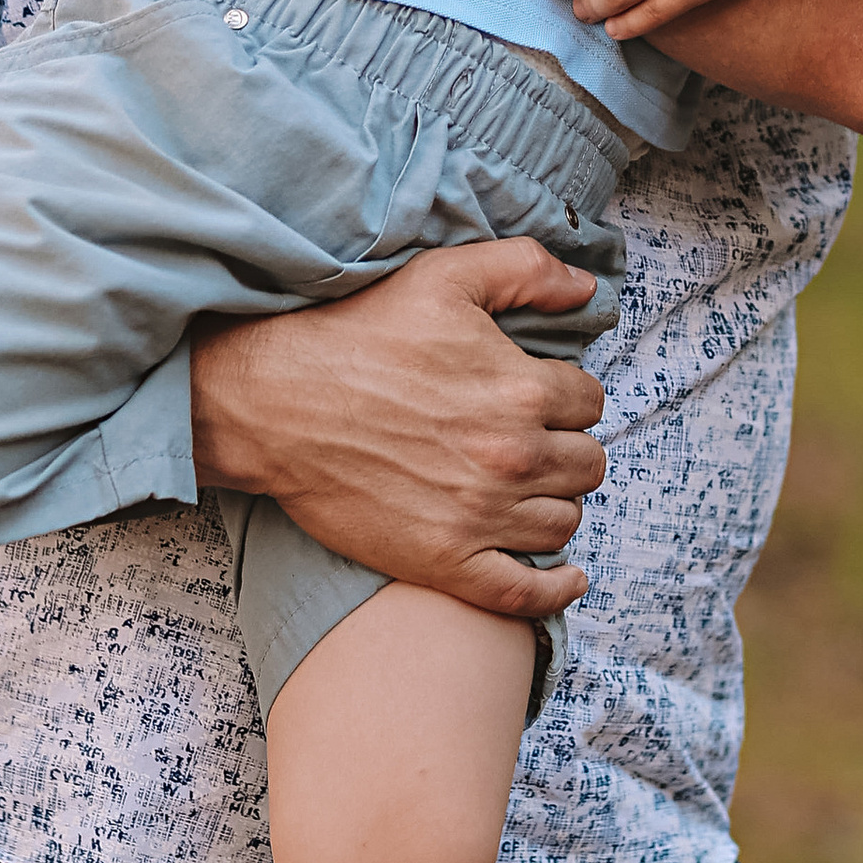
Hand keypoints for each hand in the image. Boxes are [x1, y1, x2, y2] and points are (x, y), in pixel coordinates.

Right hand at [188, 240, 609, 616]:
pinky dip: (556, 588)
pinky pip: (526, 593)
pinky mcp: (445, 562)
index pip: (589, 402)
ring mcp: (479, 516)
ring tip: (526, 488)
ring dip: (554, 502)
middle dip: (566, 447)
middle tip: (531, 439)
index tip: (538, 395)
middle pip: (586, 464)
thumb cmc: (354, 334)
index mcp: (521, 388)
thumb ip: (526, 269)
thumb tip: (588, 290)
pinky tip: (567, 575)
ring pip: (564, 521)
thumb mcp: (442, 276)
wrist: (273, 402)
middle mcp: (512, 457)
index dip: (566, 395)